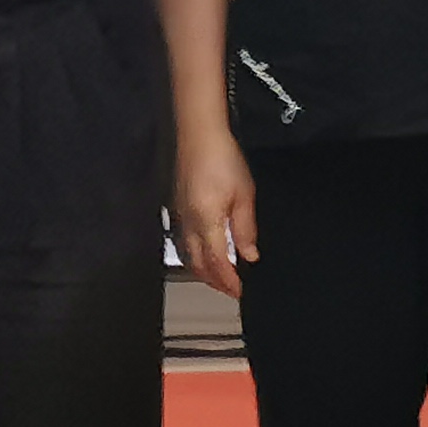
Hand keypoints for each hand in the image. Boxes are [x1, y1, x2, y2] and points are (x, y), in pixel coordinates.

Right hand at [172, 129, 257, 297]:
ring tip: (220, 276)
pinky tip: (206, 251)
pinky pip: (185, 240)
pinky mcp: (178, 206)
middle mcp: (189, 223)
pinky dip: (196, 254)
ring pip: (189, 254)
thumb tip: (249, 255)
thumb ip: (245, 229)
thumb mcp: (244, 195)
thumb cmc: (222, 158)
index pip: (217, 263)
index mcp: (206, 222)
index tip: (241, 291)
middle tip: (231, 290)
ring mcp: (180, 215)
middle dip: (215, 281)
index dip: (229, 281)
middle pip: (198, 264)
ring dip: (204, 270)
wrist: (200, 134)